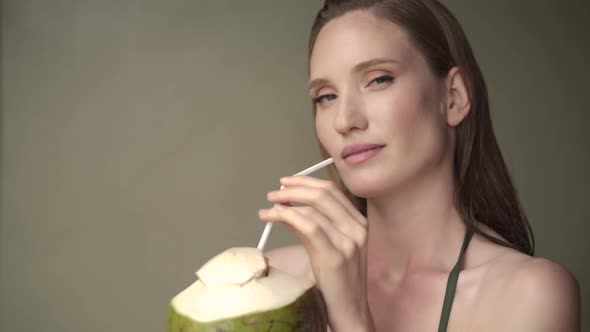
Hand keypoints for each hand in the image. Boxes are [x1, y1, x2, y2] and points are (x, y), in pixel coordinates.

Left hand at [259, 176, 375, 331]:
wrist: (350, 310)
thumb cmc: (338, 281)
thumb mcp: (329, 248)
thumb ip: (312, 227)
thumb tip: (286, 210)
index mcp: (359, 223)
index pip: (332, 190)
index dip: (306, 182)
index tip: (287, 182)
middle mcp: (357, 229)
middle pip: (323, 194)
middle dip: (294, 189)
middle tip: (274, 194)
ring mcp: (348, 242)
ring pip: (312, 209)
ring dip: (285, 204)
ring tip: (268, 209)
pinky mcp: (335, 256)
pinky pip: (308, 227)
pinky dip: (287, 216)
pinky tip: (273, 218)